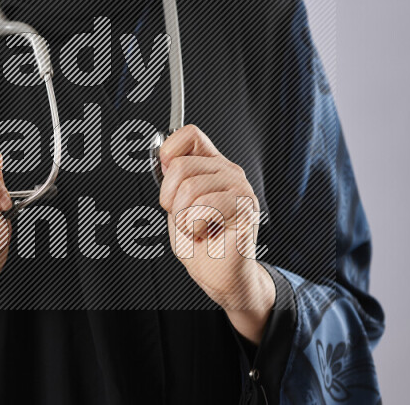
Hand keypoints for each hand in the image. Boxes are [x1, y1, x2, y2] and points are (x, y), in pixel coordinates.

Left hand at [158, 126, 275, 343]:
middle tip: (184, 216)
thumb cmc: (199, 242)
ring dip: (183, 217)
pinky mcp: (245, 209)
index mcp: (212, 165)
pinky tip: (207, 232)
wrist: (218, 275)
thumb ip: (172, 179)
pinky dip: (195, 225)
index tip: (165, 169)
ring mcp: (240, 189)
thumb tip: (164, 157)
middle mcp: (229, 172)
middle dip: (169, 198)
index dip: (170, 149)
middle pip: (180, 165)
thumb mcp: (175, 205)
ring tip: (196, 227)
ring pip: (189, 188)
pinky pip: (204, 207)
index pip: (190, 134)